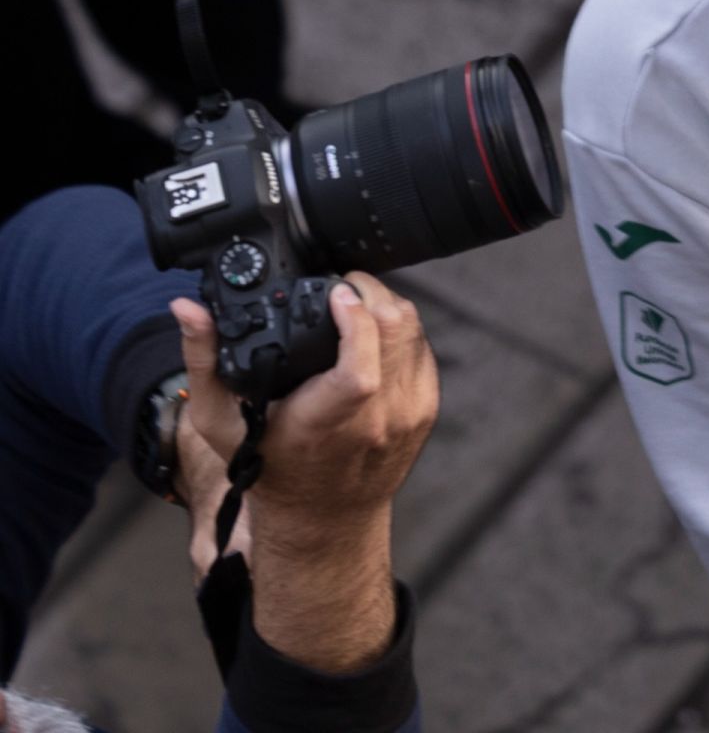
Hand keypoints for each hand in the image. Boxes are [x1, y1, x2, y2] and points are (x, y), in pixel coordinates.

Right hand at [170, 273, 438, 673]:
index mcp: (325, 423)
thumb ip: (203, 360)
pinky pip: (422, 348)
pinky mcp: (426, 408)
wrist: (324, 516)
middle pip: (394, 330)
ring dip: (385, 305)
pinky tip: (373, 333)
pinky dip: (400, 330)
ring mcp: (408, 413)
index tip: (335, 293)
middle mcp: (376, 419)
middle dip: (367, 293)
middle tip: (339, 287)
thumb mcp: (221, 421)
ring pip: (413, 330)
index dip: (354, 320)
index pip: (359, 368)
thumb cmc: (271, 469)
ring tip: (353, 303)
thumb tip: (187, 308)